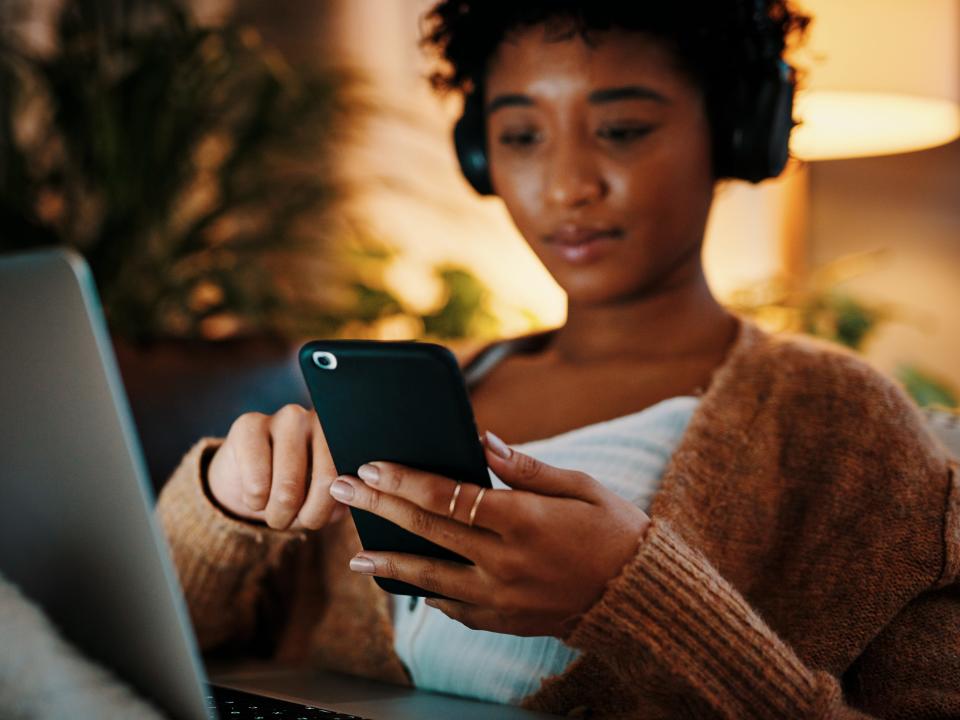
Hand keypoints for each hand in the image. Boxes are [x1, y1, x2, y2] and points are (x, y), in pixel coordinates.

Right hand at [207, 404, 347, 529]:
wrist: (246, 481)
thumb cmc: (295, 491)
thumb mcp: (325, 497)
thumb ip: (344, 496)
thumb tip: (349, 499)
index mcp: (344, 436)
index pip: (352, 476)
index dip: (337, 505)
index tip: (325, 515)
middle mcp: (319, 420)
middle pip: (325, 482)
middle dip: (311, 516)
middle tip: (299, 521)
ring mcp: (285, 418)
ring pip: (289, 489)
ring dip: (280, 516)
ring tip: (276, 515)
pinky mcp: (250, 425)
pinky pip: (257, 484)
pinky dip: (255, 503)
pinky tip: (255, 497)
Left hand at [328, 431, 650, 637]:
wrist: (641, 599)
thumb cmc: (615, 532)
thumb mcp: (582, 488)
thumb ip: (528, 468)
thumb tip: (483, 442)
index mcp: (524, 520)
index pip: (448, 496)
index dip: (405, 480)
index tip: (372, 466)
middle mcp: (505, 561)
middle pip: (427, 530)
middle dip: (378, 507)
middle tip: (342, 490)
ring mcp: (502, 598)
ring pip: (429, 579)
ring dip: (388, 563)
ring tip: (356, 553)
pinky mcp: (504, 621)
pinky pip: (454, 609)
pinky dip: (427, 595)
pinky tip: (408, 585)